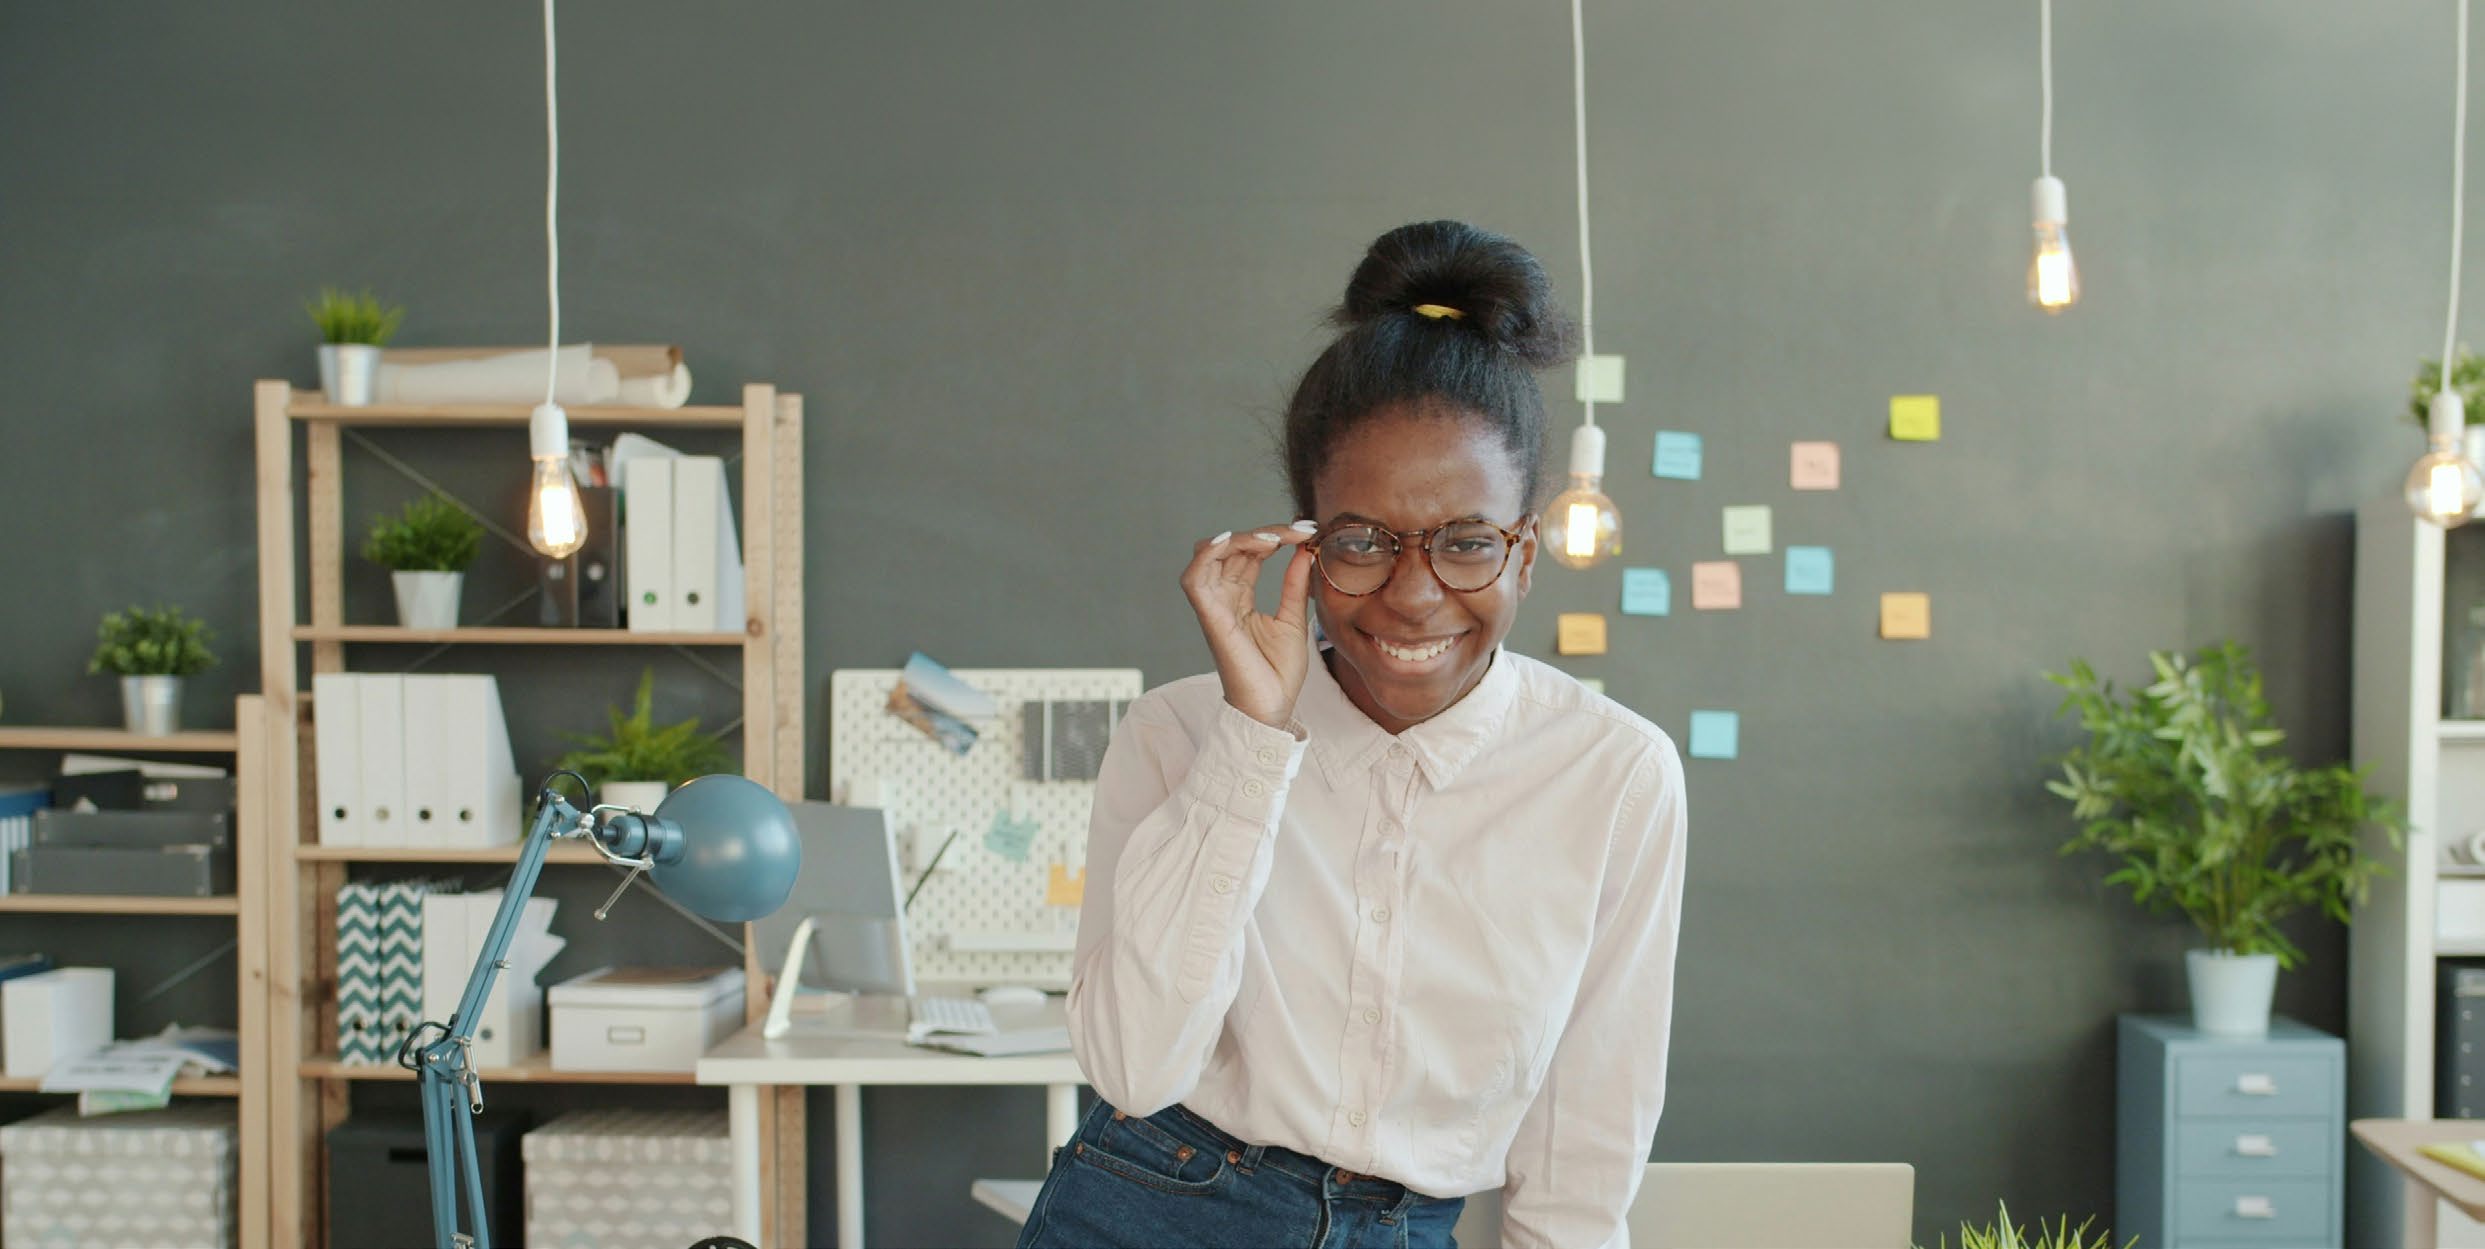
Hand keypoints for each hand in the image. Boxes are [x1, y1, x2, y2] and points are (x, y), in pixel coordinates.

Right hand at [1181, 521, 1318, 729]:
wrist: (1272, 707)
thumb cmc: (1278, 672)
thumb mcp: (1294, 619)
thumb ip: (1295, 585)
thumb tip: (1304, 551)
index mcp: (1241, 597)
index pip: (1250, 554)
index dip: (1274, 536)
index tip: (1306, 530)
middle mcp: (1223, 597)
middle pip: (1232, 548)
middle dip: (1264, 533)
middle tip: (1298, 531)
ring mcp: (1214, 606)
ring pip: (1211, 554)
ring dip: (1241, 538)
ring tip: (1274, 538)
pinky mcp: (1209, 618)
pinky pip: (1194, 578)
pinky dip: (1207, 554)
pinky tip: (1230, 540)